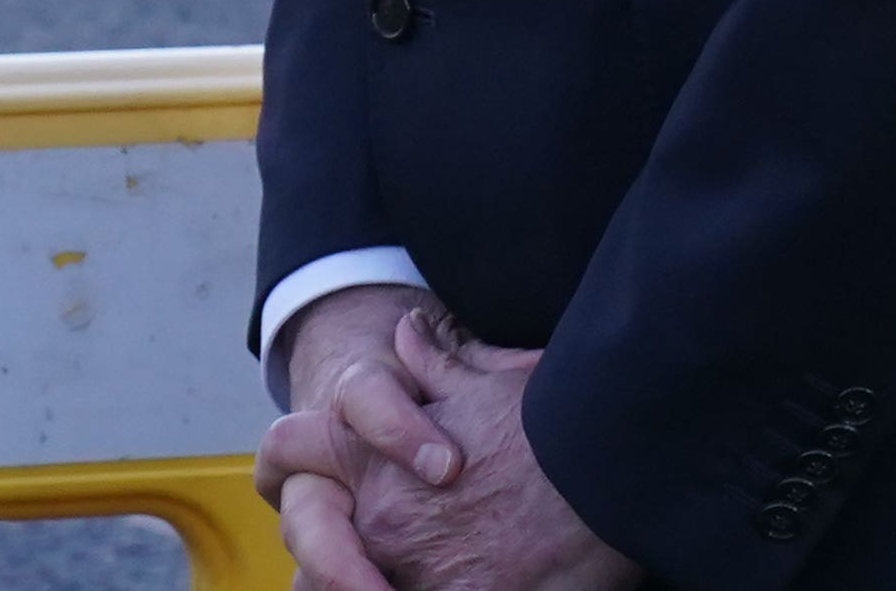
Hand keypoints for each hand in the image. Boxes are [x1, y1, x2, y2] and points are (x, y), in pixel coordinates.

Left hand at [255, 292, 635, 590]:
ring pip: (340, 584)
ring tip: (398, 572)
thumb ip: (432, 362)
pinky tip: (464, 581)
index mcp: (368, 451)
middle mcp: (375, 515)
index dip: (289, 465)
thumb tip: (407, 330)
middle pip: (308, 541)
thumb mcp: (483, 380)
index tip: (303, 485)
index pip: (287, 451)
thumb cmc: (549, 424)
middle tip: (358, 558)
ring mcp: (410, 569)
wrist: (608, 470)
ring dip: (359, 577)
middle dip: (325, 551)